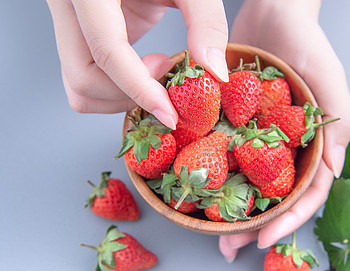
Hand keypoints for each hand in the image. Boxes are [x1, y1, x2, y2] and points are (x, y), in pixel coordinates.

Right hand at [46, 0, 228, 127]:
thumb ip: (206, 21)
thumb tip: (214, 74)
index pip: (105, 52)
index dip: (139, 90)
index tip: (171, 115)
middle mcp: (69, 9)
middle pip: (82, 79)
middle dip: (128, 94)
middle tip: (166, 71)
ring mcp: (72, 24)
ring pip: (79, 86)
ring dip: (121, 95)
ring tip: (157, 66)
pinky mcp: (85, 35)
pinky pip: (91, 77)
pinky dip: (120, 87)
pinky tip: (147, 66)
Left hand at [219, 0, 349, 261]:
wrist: (273, 11)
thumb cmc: (307, 43)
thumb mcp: (329, 80)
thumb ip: (337, 124)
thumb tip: (334, 172)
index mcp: (312, 144)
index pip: (304, 193)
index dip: (287, 221)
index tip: (263, 241)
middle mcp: (285, 146)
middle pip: (272, 197)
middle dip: (254, 225)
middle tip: (230, 248)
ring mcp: (259, 138)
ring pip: (247, 183)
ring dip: (232, 211)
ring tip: (213, 234)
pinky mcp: (236, 123)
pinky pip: (224, 153)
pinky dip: (213, 174)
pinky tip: (198, 191)